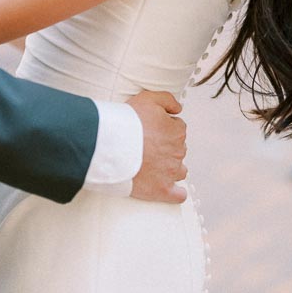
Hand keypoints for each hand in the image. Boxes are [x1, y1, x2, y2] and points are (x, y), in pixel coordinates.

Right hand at [127, 89, 187, 203]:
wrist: (112, 145)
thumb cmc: (127, 122)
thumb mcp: (147, 98)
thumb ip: (167, 99)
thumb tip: (178, 108)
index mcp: (176, 131)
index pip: (178, 128)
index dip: (164, 127)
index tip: (150, 129)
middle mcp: (177, 152)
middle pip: (178, 148)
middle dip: (166, 147)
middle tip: (146, 145)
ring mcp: (170, 172)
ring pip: (179, 170)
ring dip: (170, 167)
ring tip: (152, 165)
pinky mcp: (161, 189)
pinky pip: (177, 195)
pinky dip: (176, 192)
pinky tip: (170, 189)